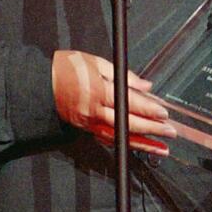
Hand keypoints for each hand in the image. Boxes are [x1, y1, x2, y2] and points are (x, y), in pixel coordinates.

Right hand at [51, 49, 174, 154]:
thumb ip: (124, 76)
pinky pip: (109, 139)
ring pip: (120, 137)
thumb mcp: (97, 63)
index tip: (164, 114)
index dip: (148, 110)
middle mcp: (94, 111)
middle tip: (170, 133)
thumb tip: (146, 86)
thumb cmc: (67, 69)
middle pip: (128, 124)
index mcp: (98, 92)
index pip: (129, 104)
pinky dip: (126, 143)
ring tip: (161, 149)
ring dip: (142, 144)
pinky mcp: (86, 129)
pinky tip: (139, 146)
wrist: (41, 84)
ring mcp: (90, 123)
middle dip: (152, 130)